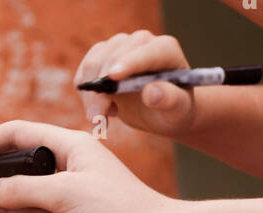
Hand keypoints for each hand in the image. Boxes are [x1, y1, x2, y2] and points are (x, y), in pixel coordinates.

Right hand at [75, 30, 196, 137]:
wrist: (163, 113)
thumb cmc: (174, 111)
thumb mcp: (178, 110)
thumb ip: (170, 100)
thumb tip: (152, 93)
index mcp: (164, 49)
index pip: (144, 51)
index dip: (129, 62)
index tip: (113, 77)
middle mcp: (140, 42)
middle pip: (113, 55)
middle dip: (102, 87)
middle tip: (98, 118)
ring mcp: (120, 47)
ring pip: (94, 63)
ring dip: (91, 94)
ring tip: (99, 120)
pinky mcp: (102, 59)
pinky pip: (84, 73)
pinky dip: (86, 95)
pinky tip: (101, 112)